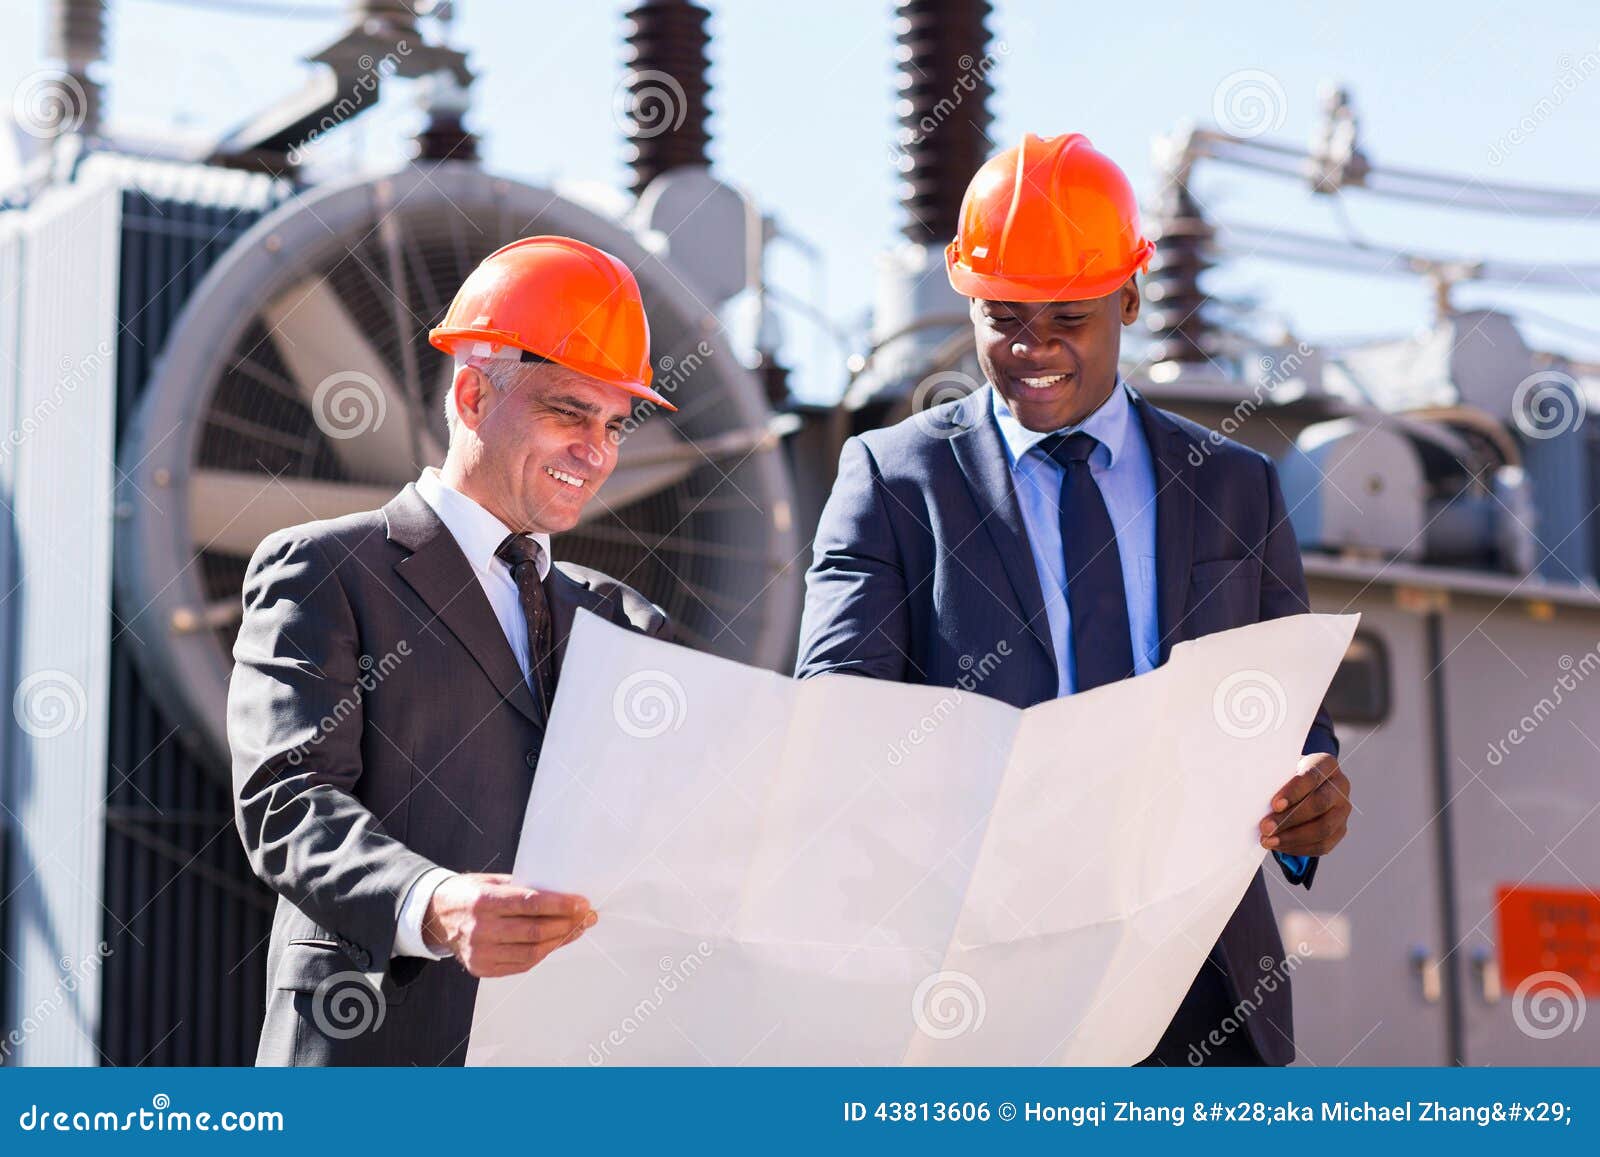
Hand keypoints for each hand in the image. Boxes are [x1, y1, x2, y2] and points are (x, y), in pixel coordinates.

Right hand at [422, 872, 595, 977]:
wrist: (436, 915)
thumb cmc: (470, 894)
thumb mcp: (493, 881)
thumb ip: (523, 889)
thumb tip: (562, 896)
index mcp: (484, 901)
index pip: (530, 904)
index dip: (560, 904)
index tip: (582, 903)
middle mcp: (481, 929)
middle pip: (535, 931)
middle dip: (567, 924)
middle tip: (586, 916)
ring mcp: (480, 952)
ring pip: (532, 952)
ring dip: (560, 941)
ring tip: (576, 929)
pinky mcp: (482, 968)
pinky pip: (521, 964)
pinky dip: (542, 953)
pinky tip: (555, 942)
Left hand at [1260, 753, 1350, 855]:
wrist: (1303, 787)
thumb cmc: (1286, 776)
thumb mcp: (1282, 770)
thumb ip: (1274, 779)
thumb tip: (1254, 799)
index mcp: (1326, 764)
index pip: (1313, 776)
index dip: (1294, 792)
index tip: (1274, 805)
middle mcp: (1340, 786)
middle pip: (1320, 804)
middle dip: (1290, 818)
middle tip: (1266, 828)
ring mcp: (1343, 809)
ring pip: (1323, 828)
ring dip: (1293, 837)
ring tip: (1269, 840)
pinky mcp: (1341, 829)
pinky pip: (1323, 844)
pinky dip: (1299, 848)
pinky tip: (1280, 846)